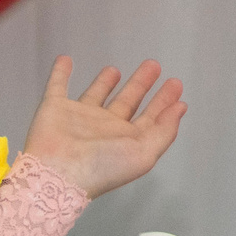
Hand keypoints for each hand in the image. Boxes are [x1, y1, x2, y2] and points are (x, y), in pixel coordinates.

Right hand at [21, 56, 185, 199]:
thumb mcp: (144, 154)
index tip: (175, 84)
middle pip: (125, 102)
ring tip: (114, 69)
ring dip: (104, 82)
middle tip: (153, 66)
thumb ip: (164, 131)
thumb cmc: (101, 168)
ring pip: (95, 94)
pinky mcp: (54, 108)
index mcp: (125, 139)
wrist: (56, 175)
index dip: (163, 102)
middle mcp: (103, 128)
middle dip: (140, 84)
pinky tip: (65, 60)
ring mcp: (78, 117)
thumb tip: (180, 107)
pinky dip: (60, 73)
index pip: (149, 117)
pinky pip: (57, 86)